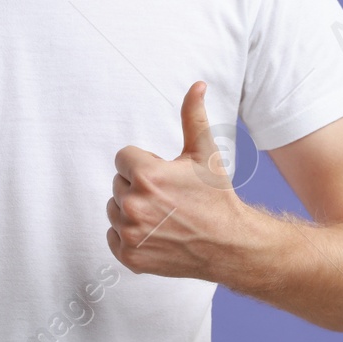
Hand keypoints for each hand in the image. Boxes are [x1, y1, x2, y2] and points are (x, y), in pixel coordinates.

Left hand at [106, 81, 247, 279]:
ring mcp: (130, 234)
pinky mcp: (129, 256)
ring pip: (114, 209)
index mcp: (147, 175)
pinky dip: (129, 235)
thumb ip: (193, 116)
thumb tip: (197, 85)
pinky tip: (156, 233)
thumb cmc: (217, 197)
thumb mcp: (205, 153)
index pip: (123, 158)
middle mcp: (134, 205)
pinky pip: (113, 236)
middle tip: (169, 197)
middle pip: (119, 183)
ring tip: (163, 215)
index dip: (145, 163)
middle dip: (139, 186)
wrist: (230, 244)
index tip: (165, 175)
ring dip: (132, 210)